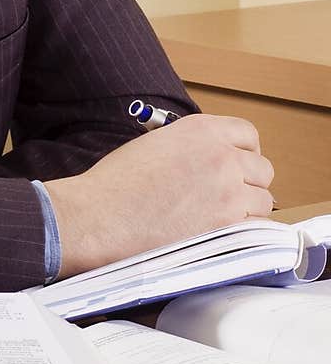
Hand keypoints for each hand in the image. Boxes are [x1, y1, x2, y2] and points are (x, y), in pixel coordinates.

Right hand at [44, 113, 273, 277]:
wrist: (98, 216)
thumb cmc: (115, 184)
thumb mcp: (156, 144)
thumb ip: (190, 147)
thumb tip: (207, 163)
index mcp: (201, 129)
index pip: (248, 134)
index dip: (245, 152)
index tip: (237, 166)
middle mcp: (221, 154)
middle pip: (263, 168)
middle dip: (249, 182)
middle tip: (229, 197)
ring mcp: (228, 189)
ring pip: (265, 200)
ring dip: (248, 210)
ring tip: (221, 219)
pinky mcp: (227, 223)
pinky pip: (256, 227)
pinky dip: (243, 232)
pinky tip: (220, 234)